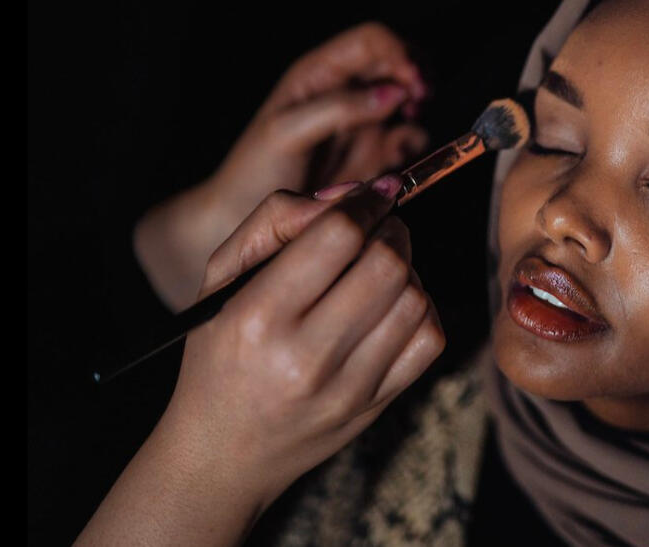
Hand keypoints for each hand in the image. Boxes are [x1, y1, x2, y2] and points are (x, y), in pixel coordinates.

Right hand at [81, 178, 444, 545]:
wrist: (222, 453)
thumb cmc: (219, 352)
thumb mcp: (221, 280)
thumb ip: (274, 221)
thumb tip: (346, 197)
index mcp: (257, 317)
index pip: (338, 236)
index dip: (364, 204)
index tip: (369, 196)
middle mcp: (304, 357)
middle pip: (387, 264)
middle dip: (391, 231)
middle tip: (378, 228)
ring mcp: (346, 389)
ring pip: (415, 299)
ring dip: (408, 269)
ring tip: (381, 267)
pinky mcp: (373, 407)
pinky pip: (429, 340)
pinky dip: (420, 310)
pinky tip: (391, 307)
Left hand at [135, 22, 430, 310]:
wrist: (241, 218)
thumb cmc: (254, 170)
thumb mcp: (286, 132)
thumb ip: (339, 108)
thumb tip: (393, 94)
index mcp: (319, 73)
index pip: (372, 40)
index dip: (398, 52)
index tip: (413, 80)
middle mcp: (344, 91)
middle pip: (397, 61)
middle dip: (417, 75)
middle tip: (421, 98)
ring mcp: (360, 122)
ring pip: (408, 99)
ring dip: (417, 108)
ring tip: (406, 126)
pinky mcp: (371, 153)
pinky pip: (405, 137)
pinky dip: (412, 140)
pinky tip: (398, 153)